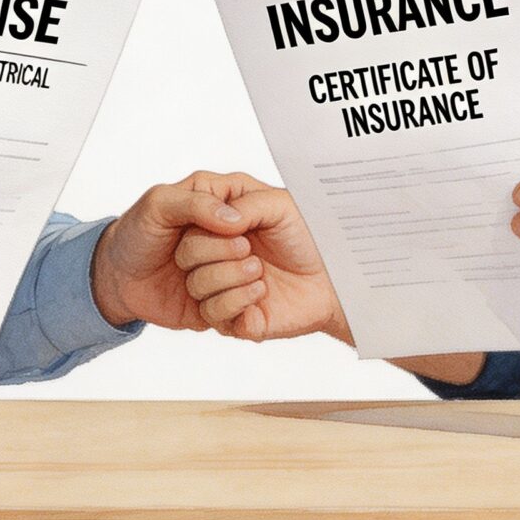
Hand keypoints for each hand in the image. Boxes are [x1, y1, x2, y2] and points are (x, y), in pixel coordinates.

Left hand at [90, 171, 271, 328]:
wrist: (118, 279)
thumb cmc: (136, 234)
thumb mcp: (158, 204)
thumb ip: (197, 203)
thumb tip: (236, 219)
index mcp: (222, 199)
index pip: (250, 208)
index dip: (232, 225)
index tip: (210, 233)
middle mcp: (233, 232)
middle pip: (246, 245)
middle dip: (215, 253)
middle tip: (182, 256)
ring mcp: (233, 265)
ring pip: (248, 276)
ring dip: (214, 279)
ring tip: (186, 276)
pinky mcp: (229, 296)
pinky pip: (241, 304)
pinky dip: (223, 304)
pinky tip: (199, 299)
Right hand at [175, 185, 347, 342]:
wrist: (332, 280)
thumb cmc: (308, 239)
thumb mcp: (279, 205)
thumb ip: (245, 202)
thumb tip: (218, 218)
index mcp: (220, 224)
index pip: (188, 218)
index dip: (205, 219)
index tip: (237, 224)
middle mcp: (215, 255)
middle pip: (186, 253)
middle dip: (217, 249)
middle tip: (247, 247)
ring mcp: (220, 288)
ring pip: (196, 284)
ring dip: (231, 274)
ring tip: (258, 269)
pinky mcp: (230, 317)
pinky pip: (213, 311)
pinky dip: (238, 298)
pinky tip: (260, 290)